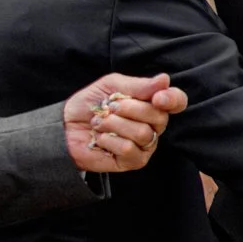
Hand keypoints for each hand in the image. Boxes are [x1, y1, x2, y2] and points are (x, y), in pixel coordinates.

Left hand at [64, 73, 187, 172]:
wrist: (65, 126)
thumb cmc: (90, 105)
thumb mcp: (111, 85)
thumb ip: (138, 85)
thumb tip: (164, 80)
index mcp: (152, 104)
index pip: (177, 101)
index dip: (172, 99)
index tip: (157, 98)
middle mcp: (153, 125)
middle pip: (160, 117)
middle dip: (130, 109)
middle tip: (110, 107)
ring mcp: (145, 145)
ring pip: (143, 134)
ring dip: (115, 125)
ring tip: (100, 123)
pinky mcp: (134, 161)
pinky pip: (129, 149)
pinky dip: (109, 140)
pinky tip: (100, 139)